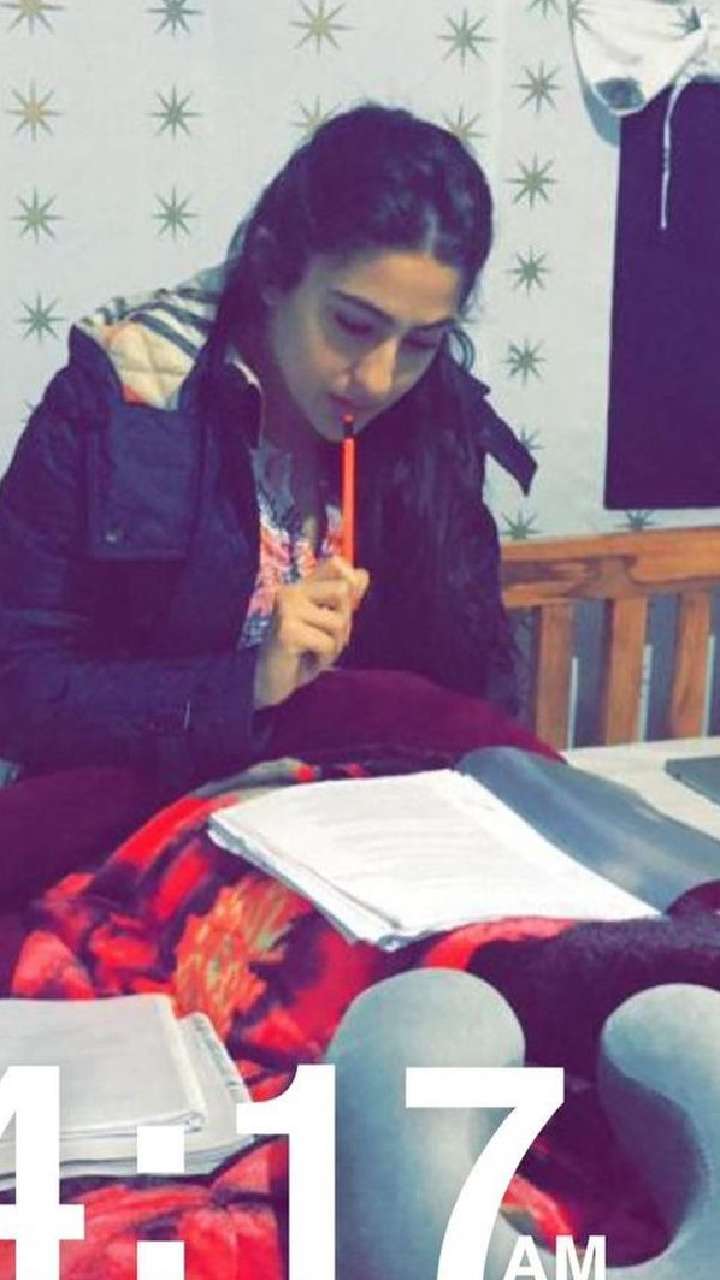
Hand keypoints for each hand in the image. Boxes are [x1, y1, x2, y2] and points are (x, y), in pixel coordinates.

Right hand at [253, 556, 369, 708]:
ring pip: (338, 620)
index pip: (335, 563)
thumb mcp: (326, 624)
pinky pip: (327, 643)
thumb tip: (363, 574)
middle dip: (345, 621)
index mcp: (302, 586)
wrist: (269, 681)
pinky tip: (309, 659)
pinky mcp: (287, 631)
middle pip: (342, 591)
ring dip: (335, 644)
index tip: (347, 604)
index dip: (351, 580)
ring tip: (317, 651)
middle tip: (329, 638)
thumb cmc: (300, 652)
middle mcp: (292, 591)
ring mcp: (287, 609)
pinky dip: (325, 658)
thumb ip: (343, 600)